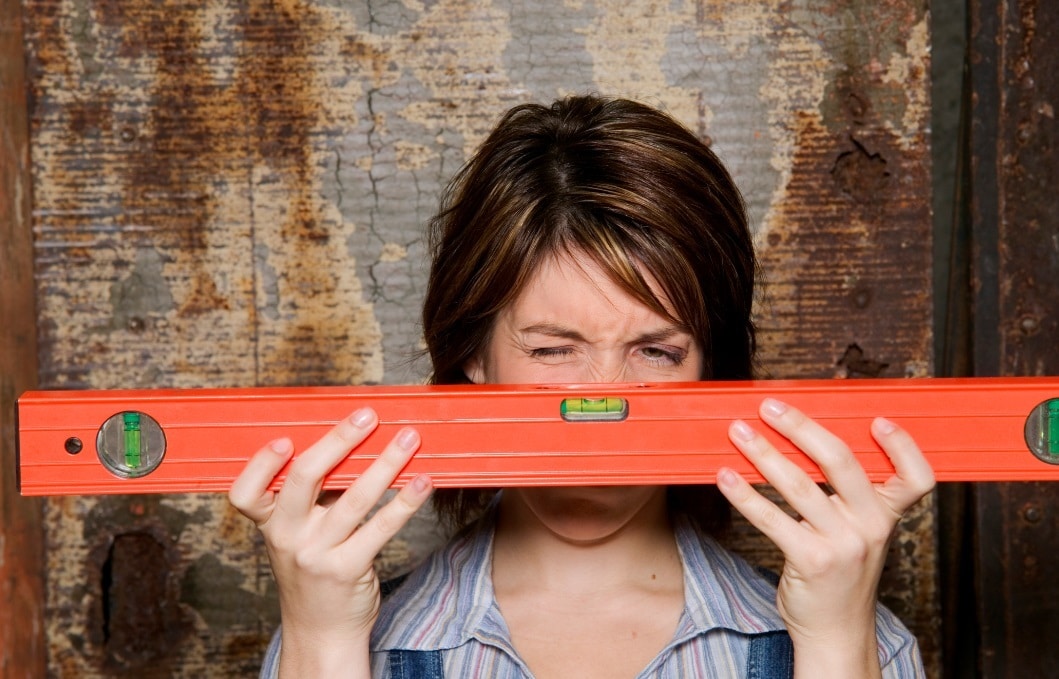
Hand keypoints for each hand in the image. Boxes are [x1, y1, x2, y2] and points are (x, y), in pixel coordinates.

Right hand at [228, 407, 432, 674]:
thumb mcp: (300, 535)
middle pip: (305, 478)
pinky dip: (405, 501)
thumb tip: (352, 442)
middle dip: (339, 440)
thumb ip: (314, 497)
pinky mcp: (348, 569)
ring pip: (353, 498)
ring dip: (386, 463)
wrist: (322, 631)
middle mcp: (288, 537)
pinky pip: (381, 527)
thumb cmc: (315, 570)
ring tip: (408, 439)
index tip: (285, 438)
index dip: (262, 463)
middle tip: (367, 416)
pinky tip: (422, 483)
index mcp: (271, 523)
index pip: (246, 492)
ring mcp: (317, 554)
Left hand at [716, 398, 933, 677]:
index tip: (879, 420)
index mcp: (887, 513)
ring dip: (763, 453)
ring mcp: (842, 545)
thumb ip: (845, 495)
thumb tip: (802, 440)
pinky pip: (772, 519)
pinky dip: (745, 495)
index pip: (916, 477)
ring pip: (799, 485)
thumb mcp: (858, 532)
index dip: (903, 447)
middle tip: (771, 408)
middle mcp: (870, 526)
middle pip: (840, 462)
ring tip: (738, 432)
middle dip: (801, 428)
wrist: (835, 631)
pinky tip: (726, 477)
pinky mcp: (811, 562)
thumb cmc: (840, 572)